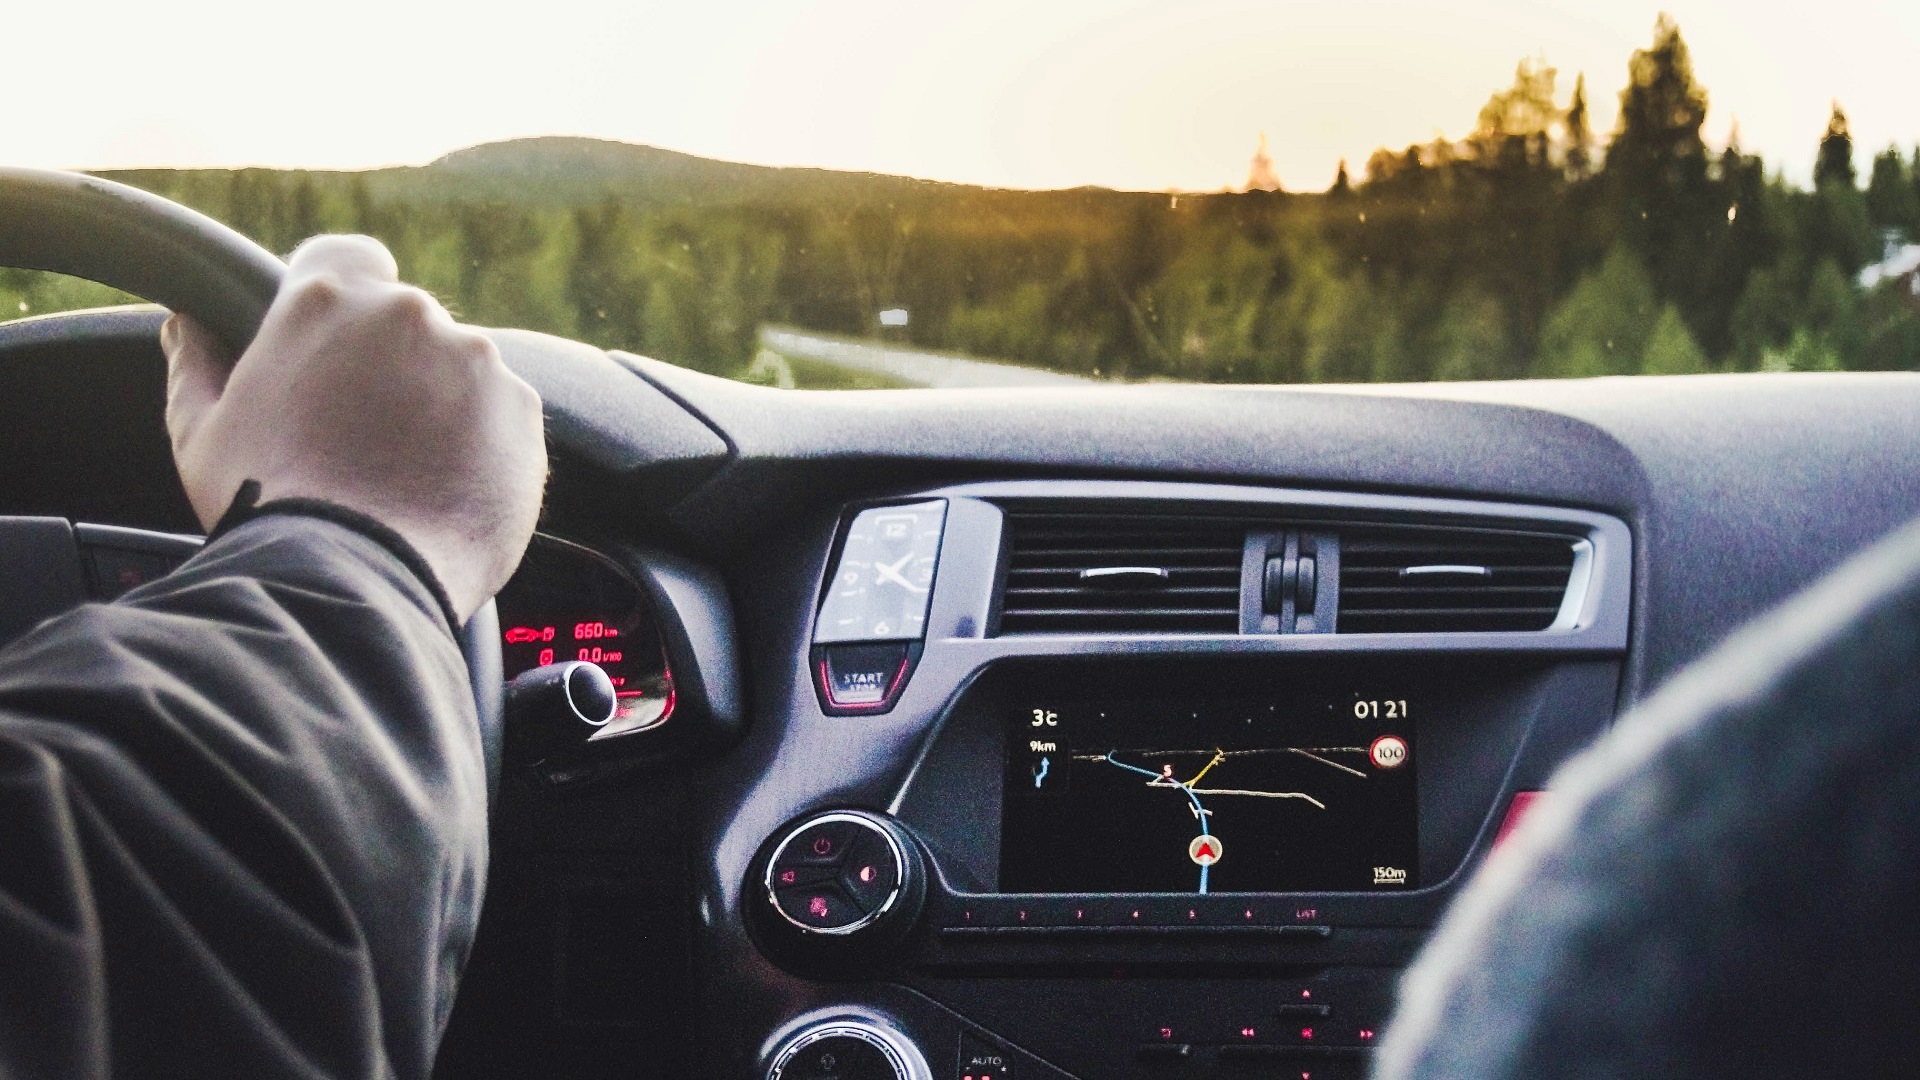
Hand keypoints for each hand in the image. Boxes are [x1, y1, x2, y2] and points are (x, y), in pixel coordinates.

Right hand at [162, 235, 546, 622]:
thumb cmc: (264, 506)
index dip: (346, 298)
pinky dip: (483, 444)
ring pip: (461, 369)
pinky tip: (445, 491)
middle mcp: (410, 314)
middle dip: (392, 364)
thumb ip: (198, 366)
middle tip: (364, 433)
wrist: (353, 581)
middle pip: (408, 321)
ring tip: (406, 474)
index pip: (350, 257)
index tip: (340, 344)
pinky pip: (503, 417)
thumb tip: (187, 326)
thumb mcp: (202, 434)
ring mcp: (476, 361)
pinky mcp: (522, 413)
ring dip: (440, 404)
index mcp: (327, 300)